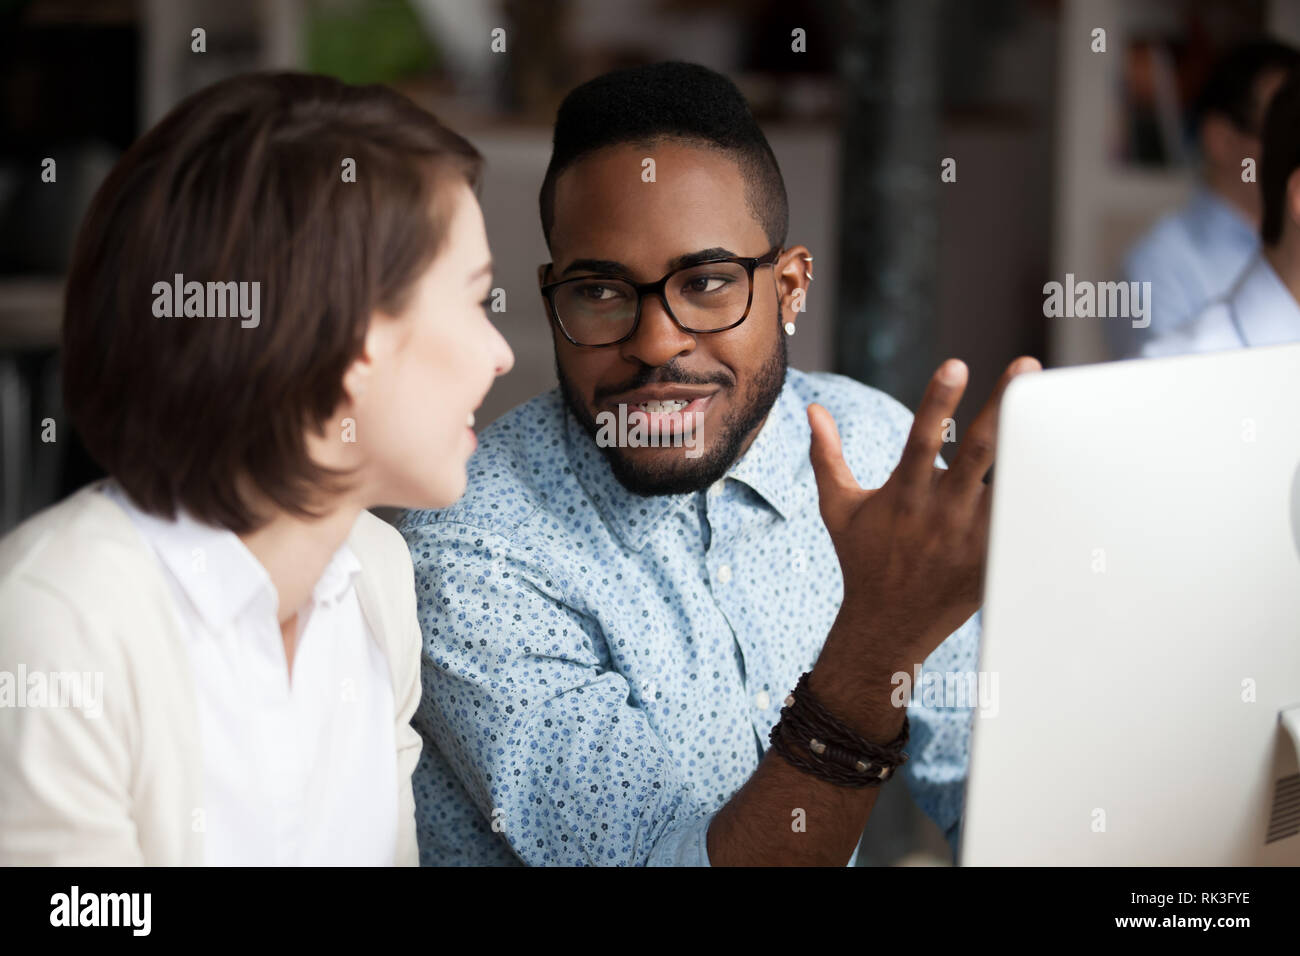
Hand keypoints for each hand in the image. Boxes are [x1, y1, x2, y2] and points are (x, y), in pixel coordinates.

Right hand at [807, 356, 1040, 668]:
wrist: (888, 625)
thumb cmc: (863, 558)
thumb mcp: (838, 507)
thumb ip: (827, 455)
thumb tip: (813, 408)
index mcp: (905, 495)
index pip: (921, 439)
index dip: (938, 402)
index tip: (956, 364)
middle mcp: (942, 513)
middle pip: (980, 451)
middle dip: (1002, 406)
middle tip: (1027, 365)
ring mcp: (973, 537)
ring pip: (1010, 483)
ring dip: (1034, 448)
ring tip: (1062, 410)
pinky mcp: (994, 558)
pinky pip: (1023, 520)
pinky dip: (1043, 496)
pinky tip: (1072, 467)